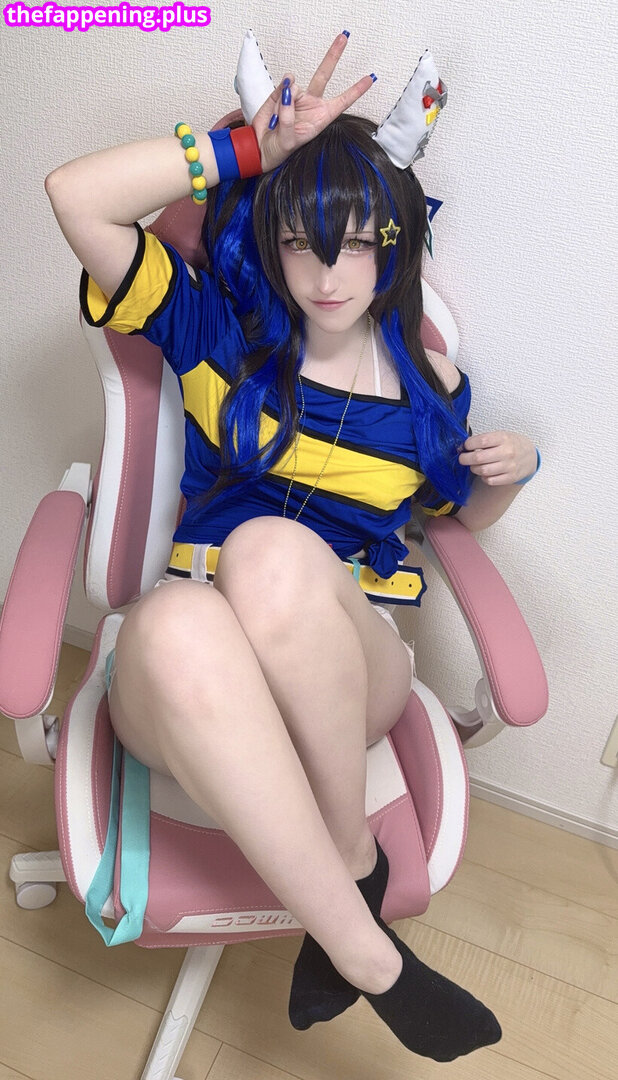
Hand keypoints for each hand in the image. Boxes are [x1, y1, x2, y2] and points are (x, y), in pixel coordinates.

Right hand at [252, 33, 374, 172]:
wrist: (261, 147)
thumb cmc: (280, 149)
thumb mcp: (289, 139)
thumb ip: (289, 115)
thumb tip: (288, 90)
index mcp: (321, 118)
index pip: (342, 101)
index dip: (356, 90)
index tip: (370, 79)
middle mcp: (312, 104)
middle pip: (324, 75)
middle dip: (333, 55)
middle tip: (344, 37)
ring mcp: (296, 97)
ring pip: (294, 86)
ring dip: (286, 101)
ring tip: (279, 119)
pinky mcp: (280, 92)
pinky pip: (282, 86)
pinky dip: (277, 97)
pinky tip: (275, 110)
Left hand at [458, 431, 537, 485]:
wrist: (530, 455)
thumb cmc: (512, 444)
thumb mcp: (501, 435)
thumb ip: (484, 440)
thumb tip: (464, 447)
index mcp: (503, 438)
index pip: (481, 441)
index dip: (468, 444)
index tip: (466, 446)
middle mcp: (507, 452)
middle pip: (479, 457)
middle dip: (465, 458)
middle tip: (463, 458)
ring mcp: (509, 466)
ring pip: (483, 470)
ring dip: (474, 468)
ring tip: (474, 465)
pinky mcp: (510, 478)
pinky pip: (490, 481)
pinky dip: (484, 477)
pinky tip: (485, 473)